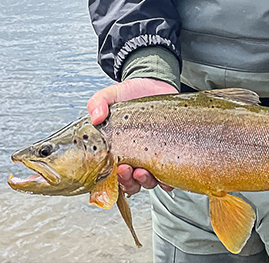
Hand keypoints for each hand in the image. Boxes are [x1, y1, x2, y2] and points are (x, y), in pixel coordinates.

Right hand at [87, 78, 177, 193]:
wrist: (155, 84)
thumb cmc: (130, 94)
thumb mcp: (111, 95)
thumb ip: (98, 103)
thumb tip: (96, 117)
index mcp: (117, 151)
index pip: (111, 176)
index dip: (113, 179)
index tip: (116, 168)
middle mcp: (135, 159)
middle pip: (130, 183)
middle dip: (128, 181)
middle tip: (127, 169)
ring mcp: (153, 158)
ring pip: (150, 182)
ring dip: (146, 182)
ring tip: (144, 171)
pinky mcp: (171, 154)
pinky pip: (171, 175)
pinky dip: (169, 179)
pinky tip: (167, 173)